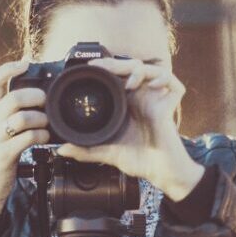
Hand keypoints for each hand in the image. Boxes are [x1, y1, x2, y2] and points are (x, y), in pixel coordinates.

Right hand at [0, 60, 50, 213]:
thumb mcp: (1, 127)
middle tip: (45, 102)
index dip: (7, 69)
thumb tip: (40, 93)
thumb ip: (14, 111)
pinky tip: (44, 139)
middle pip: (12, 98)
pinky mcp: (3, 156)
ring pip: (20, 119)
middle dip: (34, 97)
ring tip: (46, 124)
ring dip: (40, 119)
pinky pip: (25, 140)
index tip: (25, 64)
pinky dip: (40, 137)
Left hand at [56, 57, 203, 200]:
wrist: (159, 172)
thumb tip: (61, 150)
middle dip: (118, 63)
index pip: (118, 76)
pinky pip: (173, 84)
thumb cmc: (139, 160)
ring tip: (129, 83)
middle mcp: (142, 98)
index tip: (91, 66)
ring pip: (152, 70)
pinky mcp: (170, 106)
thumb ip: (85, 150)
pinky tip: (152, 86)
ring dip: (139, 70)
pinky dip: (164, 79)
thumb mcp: (107, 152)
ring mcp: (156, 100)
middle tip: (104, 67)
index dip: (107, 67)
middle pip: (133, 68)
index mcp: (127, 103)